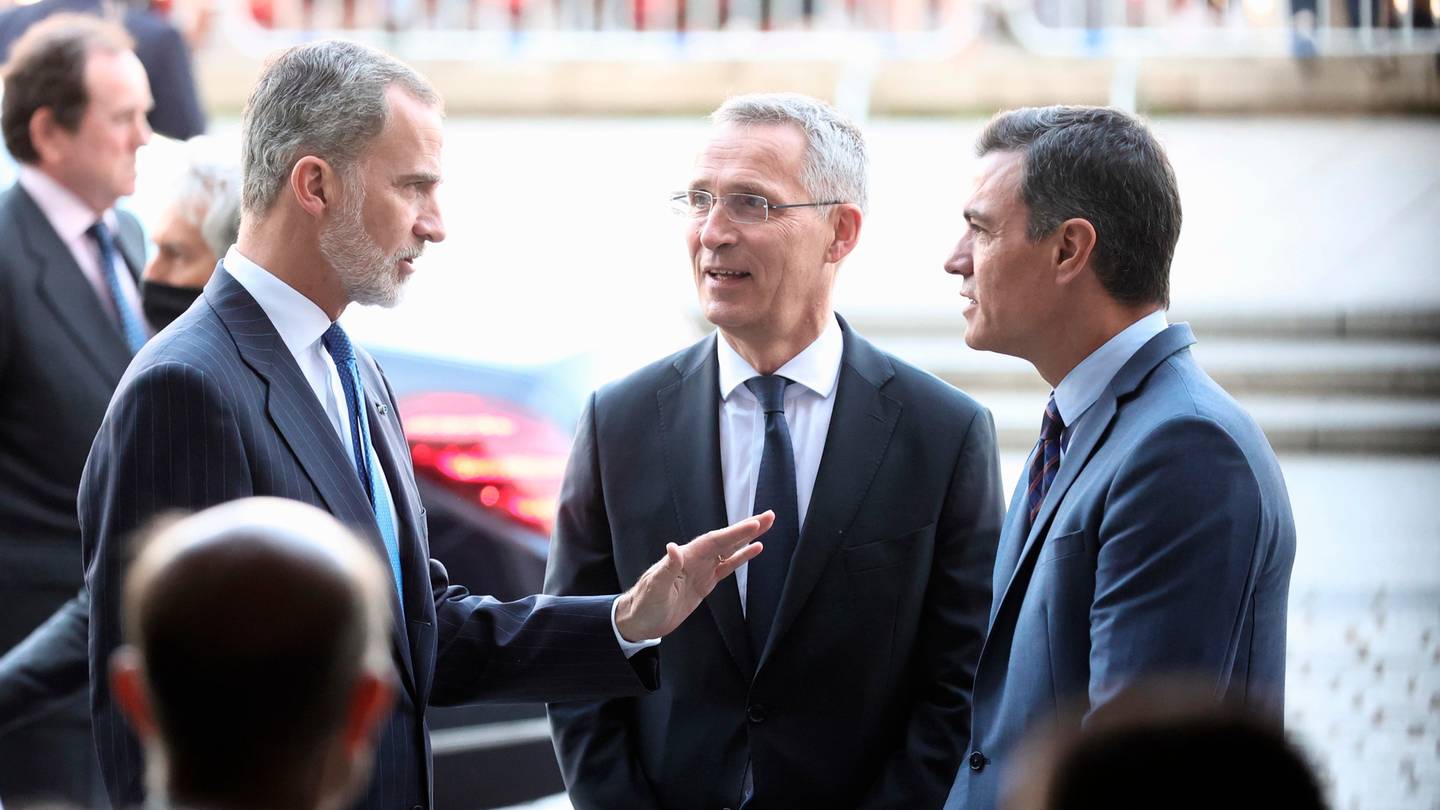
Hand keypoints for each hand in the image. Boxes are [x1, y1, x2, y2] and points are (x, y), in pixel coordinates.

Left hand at [614, 512, 771, 642]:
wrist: (640, 620)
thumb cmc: (644, 604)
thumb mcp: (654, 589)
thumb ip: (666, 569)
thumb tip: (673, 548)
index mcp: (685, 557)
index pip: (714, 542)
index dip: (734, 533)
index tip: (754, 524)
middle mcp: (695, 559)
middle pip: (725, 540)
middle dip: (746, 528)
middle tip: (769, 516)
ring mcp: (702, 569)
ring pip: (729, 550)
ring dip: (747, 538)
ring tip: (766, 525)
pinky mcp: (705, 582)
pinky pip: (727, 566)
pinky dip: (741, 557)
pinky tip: (755, 549)